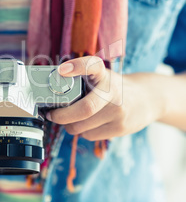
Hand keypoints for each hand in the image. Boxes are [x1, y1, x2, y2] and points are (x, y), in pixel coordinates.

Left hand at [46, 56, 163, 140]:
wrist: (148, 99)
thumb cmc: (114, 87)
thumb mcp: (102, 77)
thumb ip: (81, 80)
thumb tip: (51, 88)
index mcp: (104, 74)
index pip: (92, 66)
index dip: (77, 67)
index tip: (61, 70)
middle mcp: (113, 92)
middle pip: (84, 109)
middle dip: (61, 116)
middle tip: (52, 115)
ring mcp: (119, 112)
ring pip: (82, 126)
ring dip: (69, 126)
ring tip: (70, 120)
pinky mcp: (120, 128)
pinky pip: (89, 135)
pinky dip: (82, 132)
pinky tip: (87, 125)